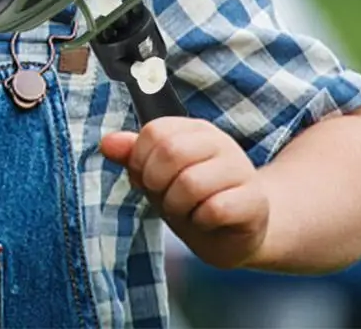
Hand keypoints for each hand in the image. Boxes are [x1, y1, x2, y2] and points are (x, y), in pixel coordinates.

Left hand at [100, 116, 268, 268]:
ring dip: (178, 206)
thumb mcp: (157, 176)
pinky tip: (206, 221)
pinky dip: (200, 221)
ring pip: (191, 183)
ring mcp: (239, 169)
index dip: (140, 161)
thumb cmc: (192, 199)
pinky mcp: (253, 200)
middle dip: (157, 184)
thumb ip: (132, 156)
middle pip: (171, 152)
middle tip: (165, 197)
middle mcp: (219, 142)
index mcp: (193, 129)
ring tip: (186, 210)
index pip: (154, 132)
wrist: (235, 232)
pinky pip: (215, 209)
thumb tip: (106, 143)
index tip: (146, 179)